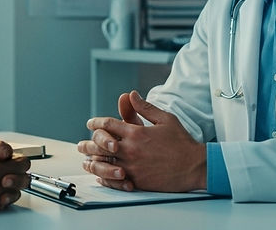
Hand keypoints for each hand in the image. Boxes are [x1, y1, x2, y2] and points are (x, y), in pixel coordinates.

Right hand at [0, 131, 30, 213]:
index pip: (14, 152)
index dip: (11, 156)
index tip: (5, 159)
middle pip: (23, 167)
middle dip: (19, 169)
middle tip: (11, 172)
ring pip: (19, 186)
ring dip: (15, 185)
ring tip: (3, 185)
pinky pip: (9, 201)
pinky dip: (6, 199)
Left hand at [76, 90, 205, 191]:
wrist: (194, 166)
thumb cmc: (181, 142)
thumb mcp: (165, 119)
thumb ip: (145, 107)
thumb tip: (131, 94)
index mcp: (136, 133)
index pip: (108, 125)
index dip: (96, 123)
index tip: (91, 123)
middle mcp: (131, 150)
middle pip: (100, 145)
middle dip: (88, 143)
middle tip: (81, 145)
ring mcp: (132, 167)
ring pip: (104, 163)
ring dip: (92, 161)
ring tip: (86, 160)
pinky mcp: (137, 181)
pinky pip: (114, 179)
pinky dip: (104, 177)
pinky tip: (100, 175)